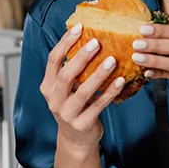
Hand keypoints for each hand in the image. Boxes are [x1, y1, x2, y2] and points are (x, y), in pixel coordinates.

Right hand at [40, 24, 127, 151]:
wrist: (75, 139)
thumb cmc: (73, 107)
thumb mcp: (66, 89)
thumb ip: (72, 69)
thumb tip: (89, 38)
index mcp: (48, 86)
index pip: (53, 60)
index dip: (65, 43)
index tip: (78, 28)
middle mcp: (54, 99)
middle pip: (65, 75)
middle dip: (81, 57)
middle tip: (96, 42)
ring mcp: (67, 113)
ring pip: (83, 91)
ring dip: (99, 74)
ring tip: (112, 60)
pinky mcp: (82, 124)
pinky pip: (98, 105)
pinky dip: (110, 92)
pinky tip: (121, 80)